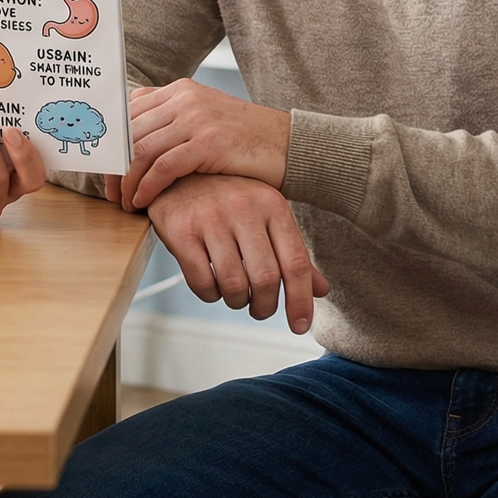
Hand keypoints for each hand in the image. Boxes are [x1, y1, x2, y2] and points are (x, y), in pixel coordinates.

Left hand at [122, 79, 289, 209]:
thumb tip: (134, 144)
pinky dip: (147, 187)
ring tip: (125, 203)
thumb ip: (173, 123)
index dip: (113, 143)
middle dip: (115, 166)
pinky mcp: (208, 142)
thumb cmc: (246, 141)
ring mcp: (196, 118)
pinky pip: (163, 167)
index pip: (130, 112)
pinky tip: (143, 203)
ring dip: (128, 181)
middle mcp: (184, 98)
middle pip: (131, 132)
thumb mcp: (205, 121)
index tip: (107, 169)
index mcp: (180, 90)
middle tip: (111, 192)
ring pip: (142, 150)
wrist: (289, 145)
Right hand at [146, 173, 326, 329]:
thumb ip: (291, 252)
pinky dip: (210, 295)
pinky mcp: (180, 230)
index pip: (296, 262)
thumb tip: (321, 290)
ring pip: (233, 285)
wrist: (176, 171)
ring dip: (237, 302)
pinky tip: (212, 285)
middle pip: (266, 279)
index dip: (301, 300)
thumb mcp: (264, 215)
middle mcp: (243, 207)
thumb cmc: (226, 197)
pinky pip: (202, 282)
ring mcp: (210, 217)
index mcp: (271, 204)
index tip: (300, 325)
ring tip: (235, 295)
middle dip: (265, 306)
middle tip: (260, 309)